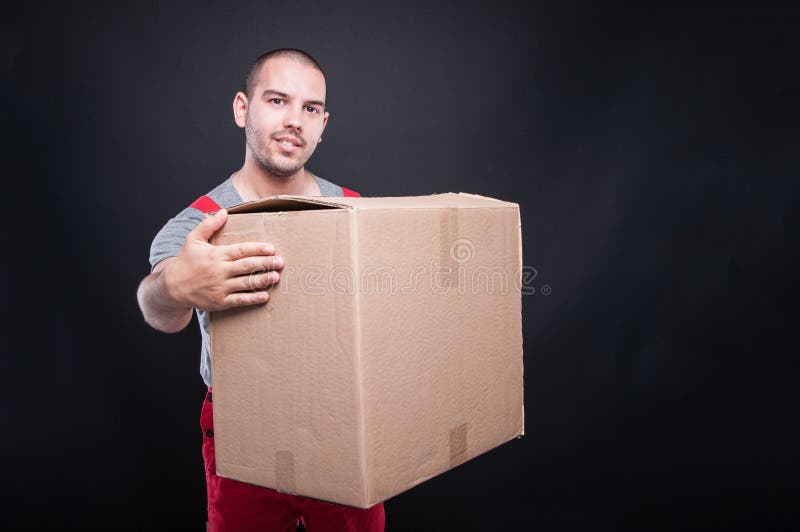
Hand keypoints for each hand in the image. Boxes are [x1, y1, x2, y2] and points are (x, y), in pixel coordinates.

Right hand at [162, 208, 283, 310]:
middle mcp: (219, 271)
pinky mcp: (220, 302)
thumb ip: (209, 225)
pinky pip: (239, 300)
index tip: (271, 248)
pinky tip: (264, 295)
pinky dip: (252, 298)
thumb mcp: (193, 239)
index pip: (241, 251)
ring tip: (276, 276)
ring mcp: (220, 288)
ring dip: (263, 280)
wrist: (172, 287)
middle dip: (265, 263)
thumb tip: (223, 211)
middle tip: (280, 262)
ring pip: (246, 283)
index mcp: (216, 255)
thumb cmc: (185, 262)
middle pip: (247, 266)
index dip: (257, 249)